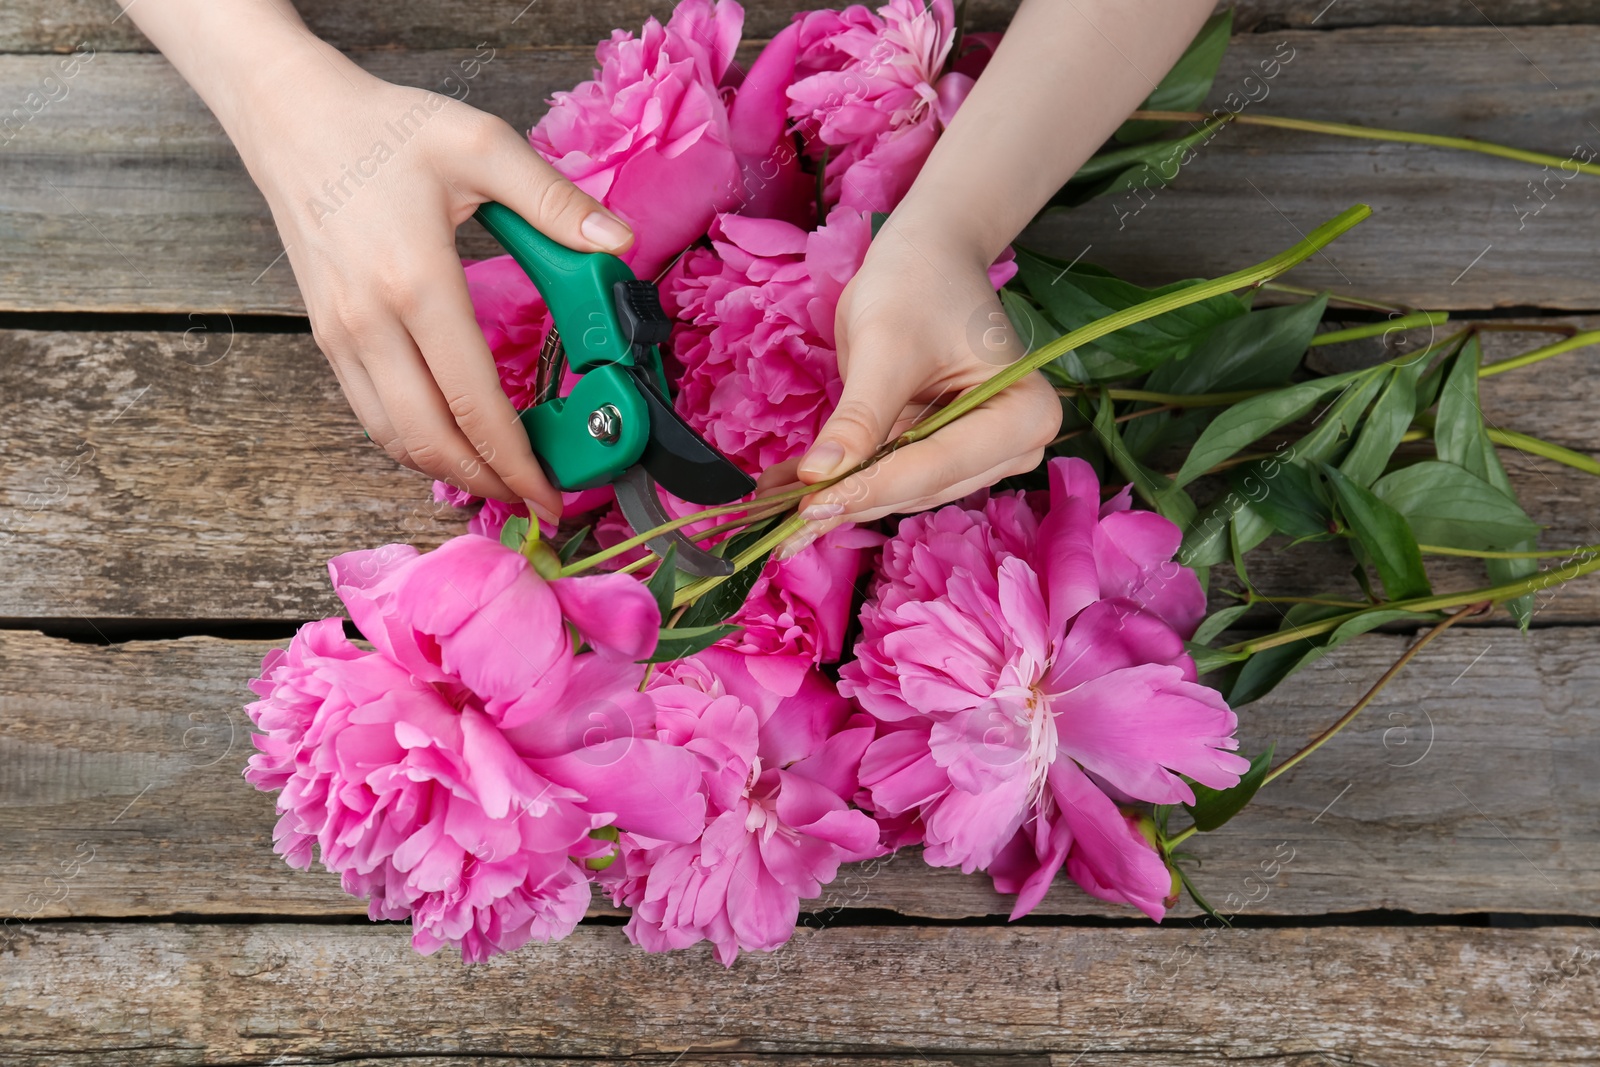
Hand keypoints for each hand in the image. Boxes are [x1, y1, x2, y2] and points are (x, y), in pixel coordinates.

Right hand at [235, 50, 632, 520]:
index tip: (552, 494)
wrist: (290, 116)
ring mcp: (340, 334)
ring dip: (448, 471)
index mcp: (416, 282)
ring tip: (500, 478)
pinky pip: (371, 413)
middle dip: (486, 482)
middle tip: (534, 498)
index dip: (517, 461)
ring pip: (393, 437)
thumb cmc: (382, 127)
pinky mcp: (327, 336)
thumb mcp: (481, 144)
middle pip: (430, 439)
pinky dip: (414, 443)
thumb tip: (618, 243)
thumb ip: (554, 200)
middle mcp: (370, 321)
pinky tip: (452, 441)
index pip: (474, 401)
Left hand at [777, 223, 1060, 554]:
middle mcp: (1016, 445)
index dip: (870, 487)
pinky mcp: (945, 456)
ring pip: (903, 492)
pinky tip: (788, 489)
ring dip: (841, 495)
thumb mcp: (885, 346)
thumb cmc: (917, 284)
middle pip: (922, 487)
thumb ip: (859, 417)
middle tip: (784, 516)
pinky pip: (890, 478)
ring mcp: (981, 454)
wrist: (925, 258)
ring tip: (778, 500)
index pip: (937, 466)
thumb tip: (819, 476)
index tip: (810, 504)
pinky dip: (842, 480)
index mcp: (1024, 414)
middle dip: (852, 496)